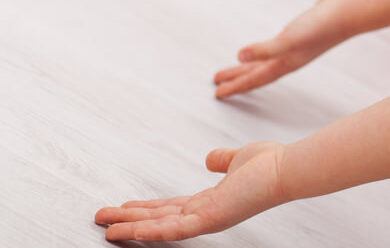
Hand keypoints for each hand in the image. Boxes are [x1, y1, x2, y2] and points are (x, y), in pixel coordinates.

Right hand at [94, 141, 285, 241]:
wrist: (286, 169)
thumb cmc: (270, 165)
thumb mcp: (238, 160)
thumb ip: (223, 161)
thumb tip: (211, 159)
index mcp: (211, 200)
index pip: (171, 207)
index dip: (146, 208)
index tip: (124, 205)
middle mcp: (206, 213)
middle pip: (159, 218)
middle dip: (130, 218)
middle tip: (102, 218)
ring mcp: (207, 219)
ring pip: (160, 226)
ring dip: (132, 226)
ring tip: (106, 226)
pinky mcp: (211, 219)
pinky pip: (174, 230)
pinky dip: (150, 231)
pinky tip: (129, 230)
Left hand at [214, 0, 350, 98]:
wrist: (347, 12)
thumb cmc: (321, 28)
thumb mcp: (289, 39)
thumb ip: (265, 49)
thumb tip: (239, 56)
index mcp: (286, 63)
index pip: (255, 79)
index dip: (236, 86)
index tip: (219, 93)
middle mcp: (289, 58)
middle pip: (258, 72)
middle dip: (238, 78)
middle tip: (219, 82)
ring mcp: (296, 47)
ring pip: (266, 60)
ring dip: (250, 65)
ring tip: (236, 67)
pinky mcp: (301, 33)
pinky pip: (276, 46)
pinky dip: (265, 50)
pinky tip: (267, 45)